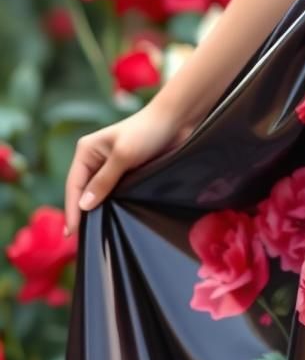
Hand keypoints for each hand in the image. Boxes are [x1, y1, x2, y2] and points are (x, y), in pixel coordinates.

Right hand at [63, 104, 196, 236]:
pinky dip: (114, 204)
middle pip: (84, 191)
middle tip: (82, 239)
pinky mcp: (129, 171)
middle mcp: (96, 159)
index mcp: (87, 151)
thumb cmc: (148, 131)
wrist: (177, 120)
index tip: (72, 233)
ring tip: (97, 234)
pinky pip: (117, 192)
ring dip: (100, 210)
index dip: (72, 209)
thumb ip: (104, 181)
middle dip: (83, 212)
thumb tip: (84, 205)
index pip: (74, 185)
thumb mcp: (123, 155)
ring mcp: (113, 166)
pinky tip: (115, 218)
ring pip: (101, 193)